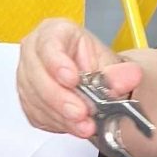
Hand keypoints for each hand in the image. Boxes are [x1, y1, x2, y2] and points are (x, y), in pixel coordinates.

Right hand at [15, 16, 138, 138]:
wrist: (90, 78)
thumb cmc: (92, 62)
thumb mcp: (109, 62)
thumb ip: (118, 72)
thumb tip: (128, 78)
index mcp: (53, 31)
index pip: (48, 45)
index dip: (58, 64)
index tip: (72, 80)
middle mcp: (35, 52)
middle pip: (38, 76)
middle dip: (61, 99)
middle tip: (81, 113)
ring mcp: (27, 77)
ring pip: (37, 99)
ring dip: (61, 116)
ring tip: (84, 125)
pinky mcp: (28, 100)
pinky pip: (37, 115)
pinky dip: (57, 123)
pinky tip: (74, 125)